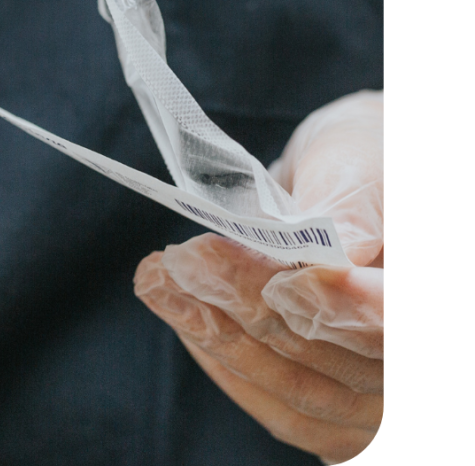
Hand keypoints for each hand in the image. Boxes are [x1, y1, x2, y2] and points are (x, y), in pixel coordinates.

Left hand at [134, 91, 383, 463]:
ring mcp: (376, 394)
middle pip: (342, 364)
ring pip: (305, 394)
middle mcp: (402, 359)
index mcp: (411, 291)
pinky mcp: (337, 406)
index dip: (340, 310)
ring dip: (221, 340)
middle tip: (182, 264)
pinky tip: (184, 319)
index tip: (278, 283)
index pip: (389, 321)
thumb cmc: (357, 160)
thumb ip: (346, 207)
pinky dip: (230, 367)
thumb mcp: (353, 161)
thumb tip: (325, 257)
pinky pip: (287, 411)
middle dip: (251, 310)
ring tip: (159, 283)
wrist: (343, 179)